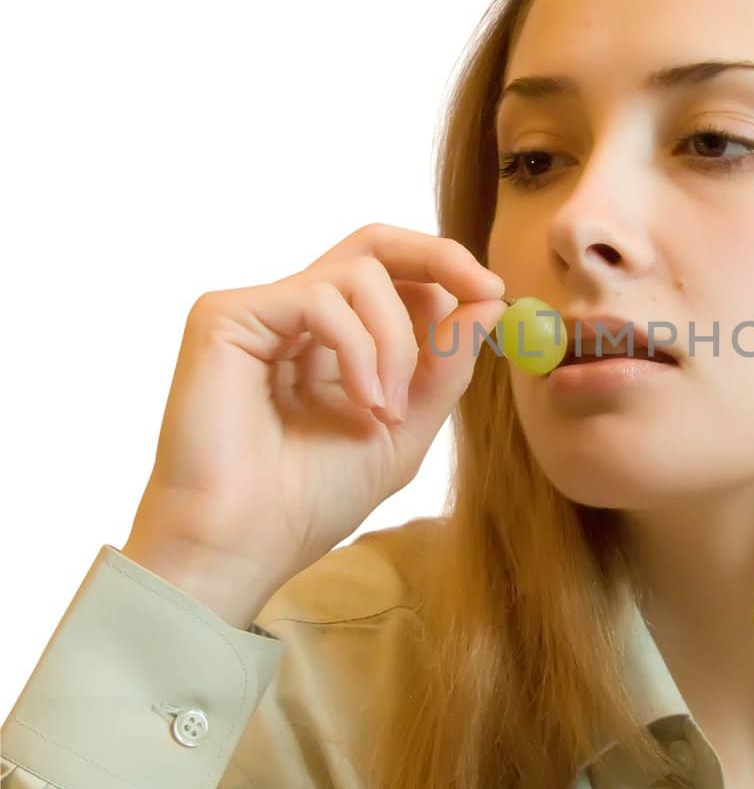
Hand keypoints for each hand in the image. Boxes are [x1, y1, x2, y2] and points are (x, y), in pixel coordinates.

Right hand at [121, 223, 506, 626]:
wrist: (244, 545)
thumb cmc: (309, 499)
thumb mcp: (405, 428)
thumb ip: (445, 365)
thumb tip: (490, 301)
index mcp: (333, 340)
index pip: (395, 276)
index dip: (447, 274)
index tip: (493, 295)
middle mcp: (293, 316)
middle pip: (372, 243)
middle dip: (437, 255)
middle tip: (482, 286)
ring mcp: (258, 312)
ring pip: (358, 272)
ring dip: (396, 339)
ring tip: (387, 407)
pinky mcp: (224, 316)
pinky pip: (318, 296)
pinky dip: (358, 346)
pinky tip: (361, 400)